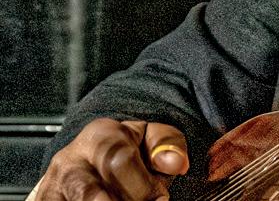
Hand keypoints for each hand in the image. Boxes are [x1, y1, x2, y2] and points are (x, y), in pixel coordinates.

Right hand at [35, 119, 187, 200]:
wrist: (87, 162)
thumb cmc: (126, 151)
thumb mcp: (150, 139)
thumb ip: (167, 145)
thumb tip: (176, 163)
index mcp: (100, 135)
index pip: (120, 161)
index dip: (144, 186)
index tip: (161, 199)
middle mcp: (69, 160)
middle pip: (92, 194)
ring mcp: (52, 186)